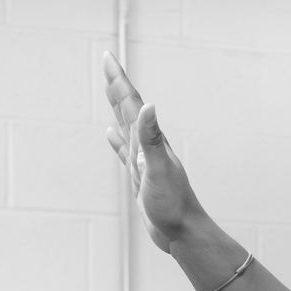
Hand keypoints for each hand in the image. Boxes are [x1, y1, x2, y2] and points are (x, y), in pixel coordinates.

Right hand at [102, 53, 206, 253]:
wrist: (183, 233)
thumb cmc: (173, 205)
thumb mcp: (159, 169)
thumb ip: (152, 138)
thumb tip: (148, 105)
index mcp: (149, 142)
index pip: (132, 103)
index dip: (119, 80)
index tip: (108, 57)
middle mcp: (147, 147)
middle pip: (128, 109)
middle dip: (117, 86)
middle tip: (107, 63)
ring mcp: (143, 162)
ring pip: (126, 127)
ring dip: (117, 108)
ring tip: (110, 90)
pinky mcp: (139, 177)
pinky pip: (124, 153)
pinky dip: (116, 142)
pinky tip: (110, 135)